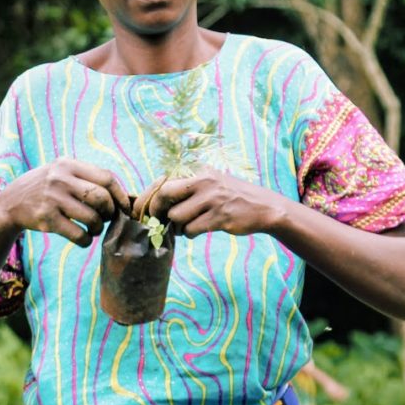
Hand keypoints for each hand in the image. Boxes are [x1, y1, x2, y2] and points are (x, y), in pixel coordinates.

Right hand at [0, 161, 131, 248]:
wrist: (10, 202)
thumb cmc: (46, 188)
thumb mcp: (61, 172)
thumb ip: (86, 177)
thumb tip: (123, 196)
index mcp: (68, 164)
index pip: (106, 178)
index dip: (120, 195)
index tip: (124, 207)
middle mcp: (61, 179)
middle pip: (101, 198)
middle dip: (109, 212)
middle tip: (105, 218)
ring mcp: (53, 199)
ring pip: (92, 217)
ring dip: (98, 228)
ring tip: (94, 229)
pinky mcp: (47, 219)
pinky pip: (78, 234)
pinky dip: (86, 240)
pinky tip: (84, 239)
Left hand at [137, 167, 290, 238]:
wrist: (264, 207)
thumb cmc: (230, 197)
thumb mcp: (209, 182)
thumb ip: (184, 188)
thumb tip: (152, 202)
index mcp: (198, 170)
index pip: (162, 181)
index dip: (146, 198)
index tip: (140, 212)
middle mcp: (203, 180)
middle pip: (164, 195)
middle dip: (156, 212)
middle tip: (159, 223)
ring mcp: (212, 198)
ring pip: (177, 217)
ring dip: (178, 227)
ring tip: (188, 226)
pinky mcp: (220, 216)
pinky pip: (191, 230)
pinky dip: (191, 234)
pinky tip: (199, 230)